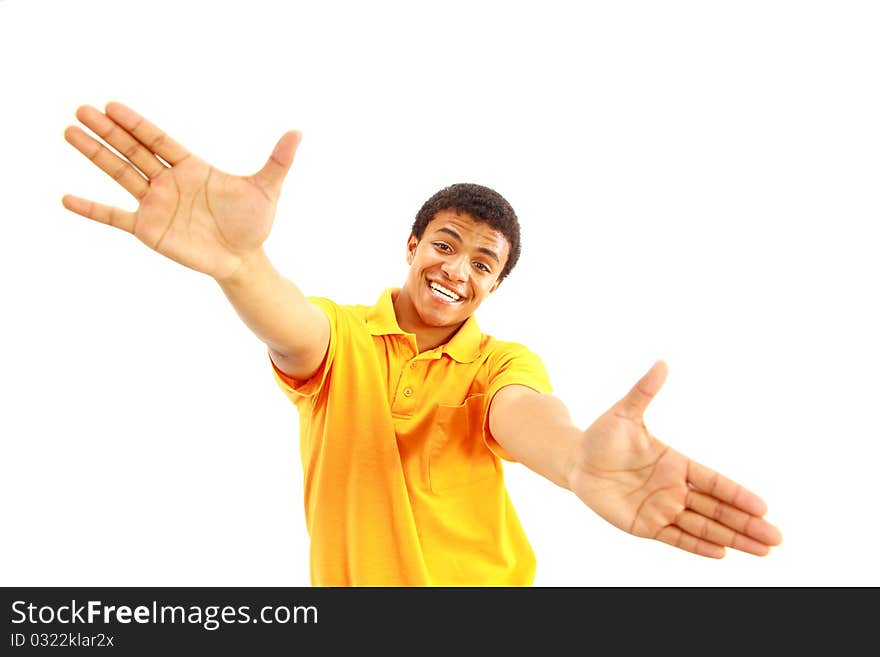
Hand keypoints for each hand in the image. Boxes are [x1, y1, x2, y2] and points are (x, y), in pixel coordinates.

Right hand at [63, 102, 301, 279]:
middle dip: (108, 132)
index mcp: (191, 167)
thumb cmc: (253, 222)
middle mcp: (168, 181)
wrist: (244, 258)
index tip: (113, 105)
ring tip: (69, 132)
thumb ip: (278, 161)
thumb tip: (299, 133)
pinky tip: (66, 199)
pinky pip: (115, 217)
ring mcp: (156, 204)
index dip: (136, 123)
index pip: (158, 139)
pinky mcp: (149, 229)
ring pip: (120, 174)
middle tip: (81, 110)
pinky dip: (92, 209)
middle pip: (133, 151)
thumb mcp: (266, 189)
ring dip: (95, 155)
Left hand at [569, 360, 782, 557]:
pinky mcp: (645, 525)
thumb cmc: (602, 436)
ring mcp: (662, 508)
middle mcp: (675, 488)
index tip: (762, 506)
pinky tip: (722, 553)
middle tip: (776, 537)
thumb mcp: (624, 413)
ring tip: (762, 551)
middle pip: (717, 509)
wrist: (576, 460)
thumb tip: (661, 362)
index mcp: (676, 463)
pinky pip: (676, 538)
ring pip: (703, 526)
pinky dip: (698, 546)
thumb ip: (644, 392)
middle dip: (746, 523)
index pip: (714, 482)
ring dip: (732, 538)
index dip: (737, 494)